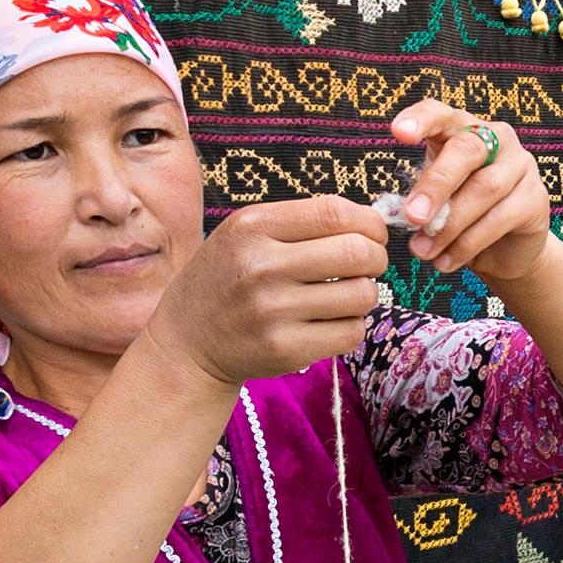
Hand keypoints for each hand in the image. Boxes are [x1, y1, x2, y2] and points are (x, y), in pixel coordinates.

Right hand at [151, 195, 384, 389]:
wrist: (186, 341)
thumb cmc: (227, 279)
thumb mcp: (244, 235)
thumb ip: (300, 222)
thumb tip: (370, 222)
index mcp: (253, 227)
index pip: (336, 213)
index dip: (369, 223)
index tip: (371, 234)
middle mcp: (261, 267)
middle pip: (357, 253)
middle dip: (376, 258)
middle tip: (368, 265)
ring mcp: (273, 311)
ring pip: (361, 295)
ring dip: (364, 294)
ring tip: (343, 295)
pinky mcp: (285, 349)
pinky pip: (351, 332)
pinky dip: (351, 325)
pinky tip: (329, 321)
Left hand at [389, 92, 554, 282]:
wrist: (505, 252)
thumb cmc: (463, 216)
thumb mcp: (437, 201)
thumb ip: (423, 199)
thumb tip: (408, 215)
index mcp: (464, 130)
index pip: (442, 113)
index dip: (421, 119)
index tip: (397, 133)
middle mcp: (497, 139)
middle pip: (467, 150)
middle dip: (435, 184)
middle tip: (412, 217)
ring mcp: (522, 166)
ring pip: (484, 189)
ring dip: (449, 225)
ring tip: (423, 251)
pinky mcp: (536, 198)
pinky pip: (499, 219)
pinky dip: (467, 245)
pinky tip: (445, 262)